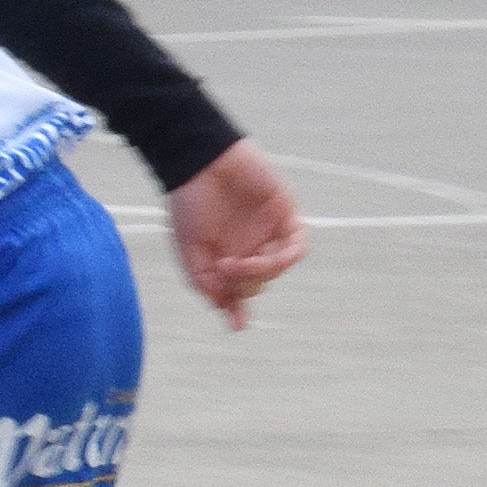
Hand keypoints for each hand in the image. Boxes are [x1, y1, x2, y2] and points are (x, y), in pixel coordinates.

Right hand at [165, 140, 305, 329]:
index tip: (236, 323)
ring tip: (238, 263)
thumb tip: (229, 316)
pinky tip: (263, 258)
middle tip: (222, 268)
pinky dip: (284, 258)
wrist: (198, 164)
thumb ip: (207, 285)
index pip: (239, 290)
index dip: (237, 307)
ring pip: (277, 267)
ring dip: (261, 273)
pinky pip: (297, 245)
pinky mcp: (285, 215)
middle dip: (242, 283)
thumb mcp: (189, 252)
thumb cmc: (189, 204)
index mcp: (226, 256)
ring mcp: (269, 232)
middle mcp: (250, 247)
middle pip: (258, 282)